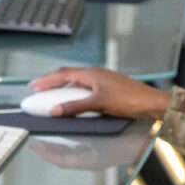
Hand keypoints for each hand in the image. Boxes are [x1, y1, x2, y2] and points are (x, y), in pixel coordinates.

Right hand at [29, 67, 172, 118]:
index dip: (46, 80)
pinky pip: (85, 91)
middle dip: (52, 84)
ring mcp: (102, 82)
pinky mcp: (108, 90)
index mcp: (91, 73)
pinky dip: (75, 97)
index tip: (33, 86)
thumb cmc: (128, 99)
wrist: (150, 103)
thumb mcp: (98, 104)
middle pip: (68, 77)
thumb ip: (75, 107)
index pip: (63, 74)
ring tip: (52, 99)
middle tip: (38, 91)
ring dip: (63, 91)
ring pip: (77, 84)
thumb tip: (55, 110)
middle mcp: (95, 74)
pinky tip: (73, 105)